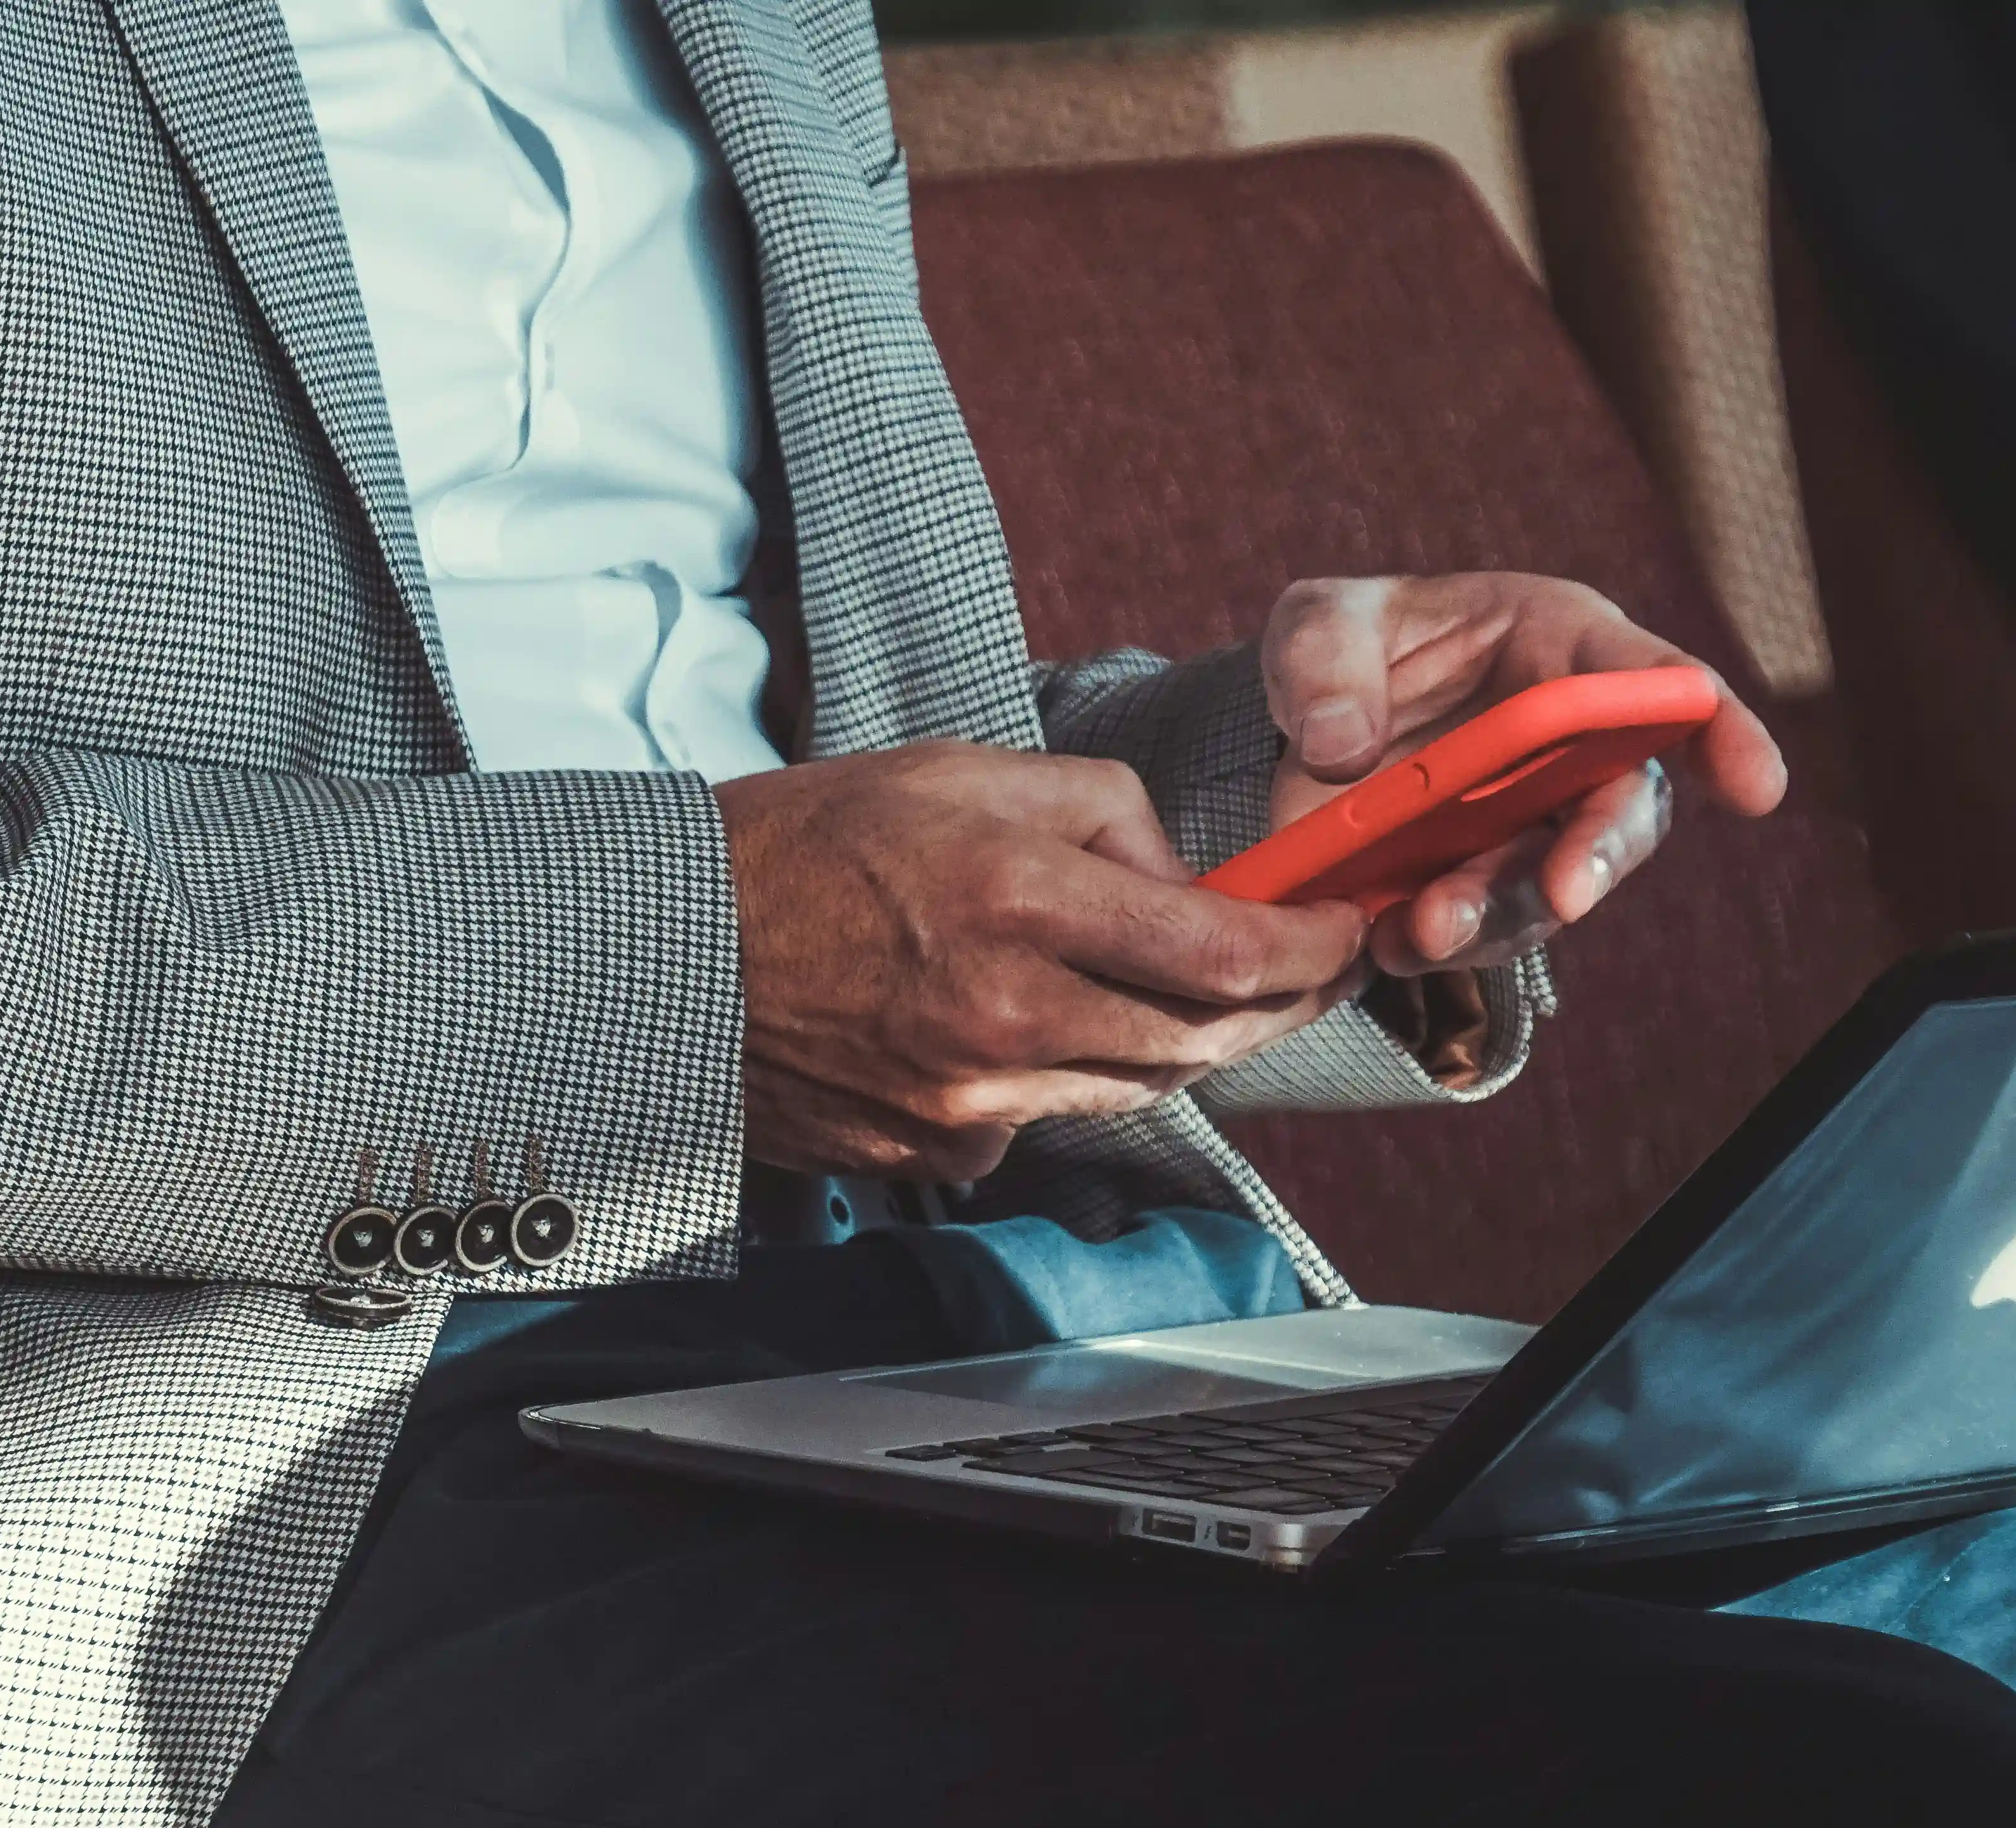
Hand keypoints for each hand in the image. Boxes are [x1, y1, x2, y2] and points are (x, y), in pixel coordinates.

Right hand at [720, 742, 1371, 1179]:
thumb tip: (1187, 879)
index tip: (1345, 932)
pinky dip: (1066, 1076)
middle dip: (1277, 1007)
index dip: (1313, 951)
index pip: (1226, 955)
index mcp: (1018, 902)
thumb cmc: (809, 845)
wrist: (670, 954)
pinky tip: (1030, 1026)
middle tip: (1309, 969)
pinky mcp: (935, 1152)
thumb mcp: (961, 773)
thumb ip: (1101, 813)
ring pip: (1134, 1088)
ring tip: (1190, 986)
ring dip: (1182, 1041)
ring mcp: (970, 1101)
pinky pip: (1044, 1123)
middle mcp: (1005, 1017)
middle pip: (1203, 1043)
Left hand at [1261, 574, 1786, 974]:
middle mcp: (1568, 747)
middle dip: (1597, 853)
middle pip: (1622, 806)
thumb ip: (1322, 659)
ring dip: (1501, 913)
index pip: (1657, 681)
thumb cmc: (1339, 649)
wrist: (1299, 731)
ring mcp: (1529, 826)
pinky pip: (1484, 929)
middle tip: (1568, 892)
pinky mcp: (1479, 886)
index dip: (1719, 732)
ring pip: (1552, 884)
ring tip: (1428, 926)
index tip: (1758, 788)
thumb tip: (1342, 746)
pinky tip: (1386, 942)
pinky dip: (1439, 945)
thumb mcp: (1316, 621)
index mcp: (1559, 646)